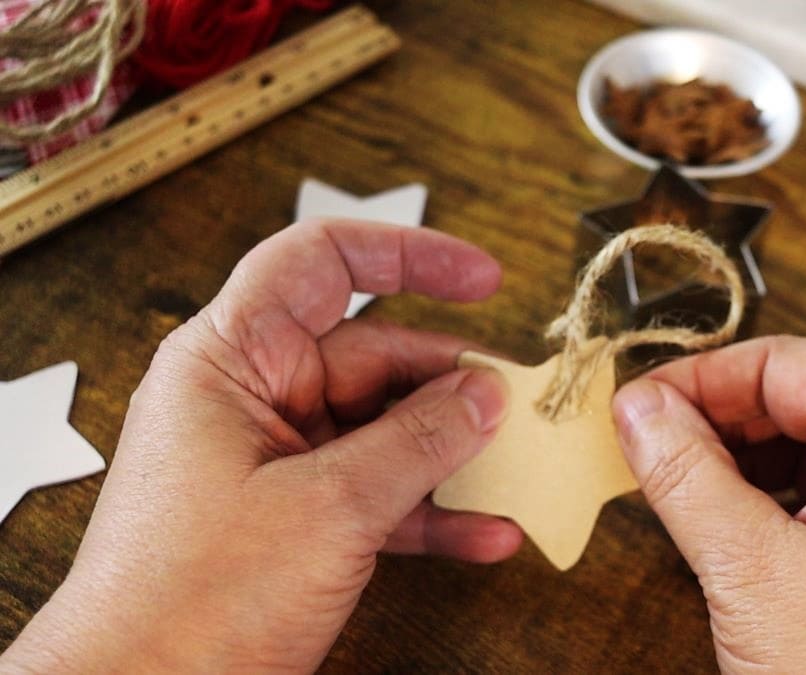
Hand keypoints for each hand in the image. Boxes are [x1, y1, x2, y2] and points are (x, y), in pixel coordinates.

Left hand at [3, 220, 522, 671]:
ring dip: (453, 454)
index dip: (408, 255)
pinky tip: (484, 532)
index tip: (481, 277)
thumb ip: (416, 441)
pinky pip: (379, 493)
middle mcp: (254, 399)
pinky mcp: (297, 518)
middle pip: (375, 356)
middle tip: (520, 405)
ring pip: (386, 429)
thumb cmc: (190, 602)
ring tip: (516, 470)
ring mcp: (278, 462)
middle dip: (451, 383)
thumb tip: (483, 393)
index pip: (322, 262)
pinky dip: (431, 511)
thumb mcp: (328, 507)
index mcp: (232, 360)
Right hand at [611, 337, 805, 671]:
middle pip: (799, 397)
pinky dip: (758, 496)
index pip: (793, 365)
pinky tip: (718, 520)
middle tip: (644, 444)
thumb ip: (689, 476)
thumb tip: (637, 406)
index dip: (706, 377)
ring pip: (801, 443)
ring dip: (732, 457)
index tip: (635, 403)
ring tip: (675, 485)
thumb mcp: (755, 573)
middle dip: (716, 416)